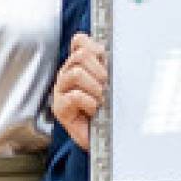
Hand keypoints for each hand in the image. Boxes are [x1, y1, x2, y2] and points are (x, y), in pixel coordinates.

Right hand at [48, 34, 106, 149]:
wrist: (104, 139)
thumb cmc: (108, 111)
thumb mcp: (113, 84)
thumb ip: (111, 67)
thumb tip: (120, 52)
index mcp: (79, 64)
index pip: (79, 41)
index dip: (93, 46)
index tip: (105, 60)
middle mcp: (67, 74)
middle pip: (80, 55)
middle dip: (99, 70)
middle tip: (107, 85)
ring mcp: (61, 90)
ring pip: (76, 73)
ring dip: (94, 87)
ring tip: (101, 99)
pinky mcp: (60, 108)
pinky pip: (74, 96)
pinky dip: (89, 102)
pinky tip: (94, 110)